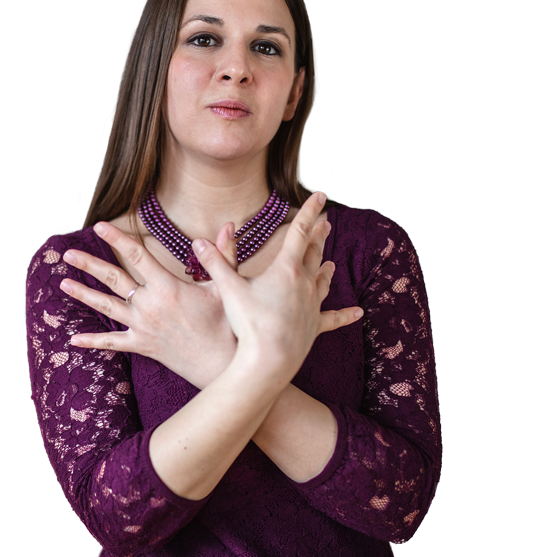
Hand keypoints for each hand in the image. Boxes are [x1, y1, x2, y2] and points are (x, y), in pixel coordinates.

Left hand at [59, 222, 239, 388]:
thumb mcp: (227, 286)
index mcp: (168, 287)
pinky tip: (74, 338)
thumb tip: (228, 225)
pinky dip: (93, 340)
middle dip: (89, 265)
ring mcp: (143, 326)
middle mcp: (150, 305)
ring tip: (63, 284)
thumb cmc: (227, 324)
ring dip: (84, 295)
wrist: (221, 363)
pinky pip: (113, 342)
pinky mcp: (143, 345)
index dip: (118, 239)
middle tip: (68, 254)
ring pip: (107, 307)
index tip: (100, 226)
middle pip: (113, 279)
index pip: (138, 256)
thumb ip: (222, 255)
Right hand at [194, 191, 363, 382]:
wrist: (268, 360)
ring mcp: (312, 305)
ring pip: (322, 281)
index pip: (299, 232)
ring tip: (331, 263)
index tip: (319, 196)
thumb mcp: (227, 290)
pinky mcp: (314, 326)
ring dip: (326, 269)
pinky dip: (345, 315)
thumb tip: (197, 241)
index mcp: (285, 269)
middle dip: (318, 236)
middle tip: (326, 223)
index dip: (308, 211)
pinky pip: (333, 318)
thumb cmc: (248, 323)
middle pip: (314, 253)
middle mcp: (304, 283)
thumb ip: (215, 263)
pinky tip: (359, 313)